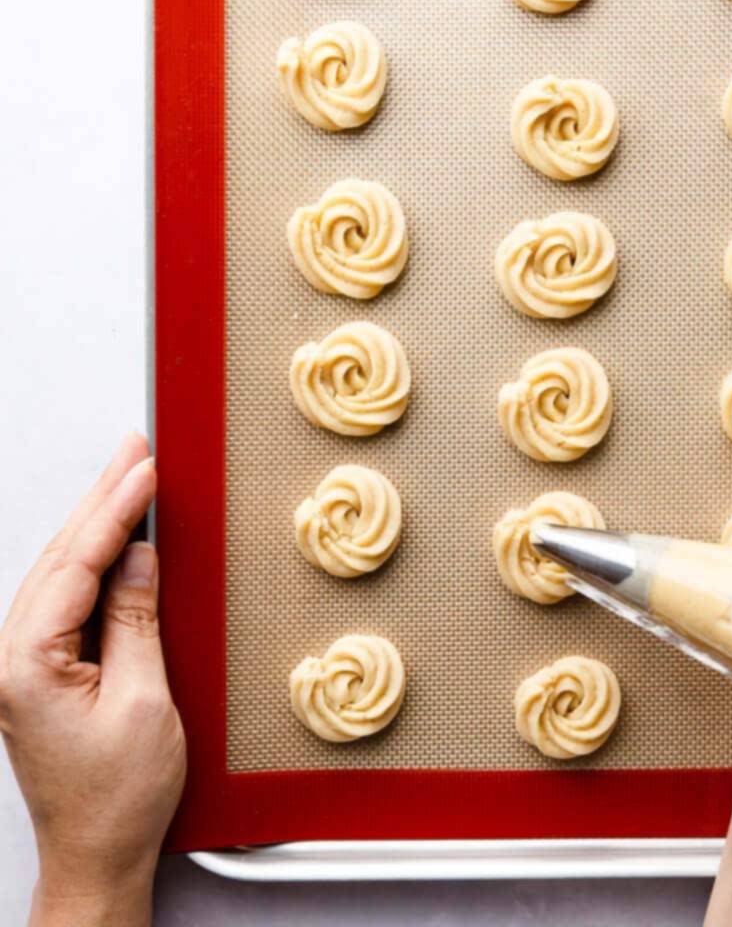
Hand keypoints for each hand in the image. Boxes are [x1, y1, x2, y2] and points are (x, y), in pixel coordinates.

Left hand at [0, 434, 184, 926]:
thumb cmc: (119, 794)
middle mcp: (12, 660)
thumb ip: (137, 620)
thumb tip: (140, 559)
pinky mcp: (42, 672)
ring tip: (128, 479)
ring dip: (97, 524)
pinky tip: (116, 540)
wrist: (98, 853)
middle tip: (133, 452)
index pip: (77, 565)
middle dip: (100, 499)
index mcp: (28, 665)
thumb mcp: (144, 699)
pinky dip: (95, 561)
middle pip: (60, 559)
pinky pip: (68, 599)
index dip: (115, 511)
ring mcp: (23, 666)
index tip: (144, 469)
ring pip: (61, 573)